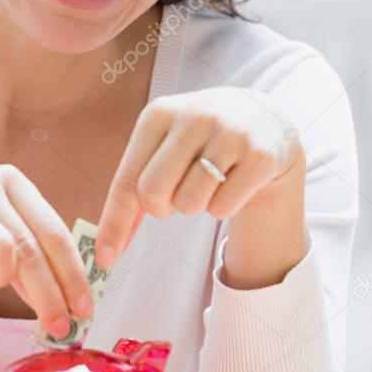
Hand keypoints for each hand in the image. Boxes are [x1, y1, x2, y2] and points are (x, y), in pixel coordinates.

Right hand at [0, 164, 93, 339]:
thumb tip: (69, 295)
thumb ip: (28, 248)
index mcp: (10, 180)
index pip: (53, 229)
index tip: (86, 306)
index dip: (73, 271)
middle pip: (30, 246)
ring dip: (2, 280)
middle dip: (50, 293)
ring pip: (1, 251)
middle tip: (59, 326)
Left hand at [95, 87, 303, 269]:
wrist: (266, 118)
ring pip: (189, 205)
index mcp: (159, 113)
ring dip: (196, 204)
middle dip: (161, 209)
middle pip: (152, 194)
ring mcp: (229, 134)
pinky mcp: (259, 154)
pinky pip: (222, 208)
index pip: (127, 179)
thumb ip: (135, 187)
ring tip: (211, 179)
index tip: (105, 259)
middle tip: (177, 195)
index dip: (113, 223)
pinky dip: (224, 206)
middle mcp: (193, 117)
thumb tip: (106, 248)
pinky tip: (235, 179)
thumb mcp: (166, 144)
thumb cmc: (204, 139)